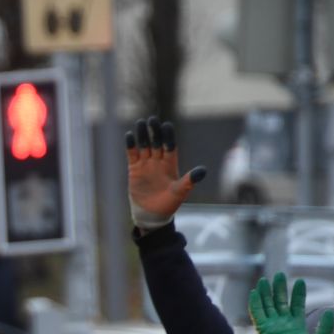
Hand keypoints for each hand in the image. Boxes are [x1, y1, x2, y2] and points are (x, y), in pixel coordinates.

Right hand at [126, 116, 206, 230]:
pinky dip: (131, 145)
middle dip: (154, 131)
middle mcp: (158, 161)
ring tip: (141, 122)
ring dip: (143, 134)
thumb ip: (190, 180)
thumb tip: (203, 171)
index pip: (170, 146)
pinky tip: (130, 135)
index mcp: (171, 164)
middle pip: (156, 142)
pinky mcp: (135, 169)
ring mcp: (146, 164)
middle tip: (152, 120)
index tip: (166, 126)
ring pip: (144, 145)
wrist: (152, 214)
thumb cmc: (169, 203)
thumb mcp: (180, 191)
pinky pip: (132, 154)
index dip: (168, 137)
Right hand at [248, 274, 333, 333]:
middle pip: (279, 301)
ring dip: (266, 293)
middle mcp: (283, 324)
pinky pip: (257, 314)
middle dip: (279, 288)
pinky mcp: (264, 331)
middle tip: (280, 275)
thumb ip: (325, 328)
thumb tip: (331, 311)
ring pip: (267, 305)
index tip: (301, 281)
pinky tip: (255, 292)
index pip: (296, 304)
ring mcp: (273, 326)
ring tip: (266, 280)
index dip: (298, 293)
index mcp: (296, 325)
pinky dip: (256, 303)